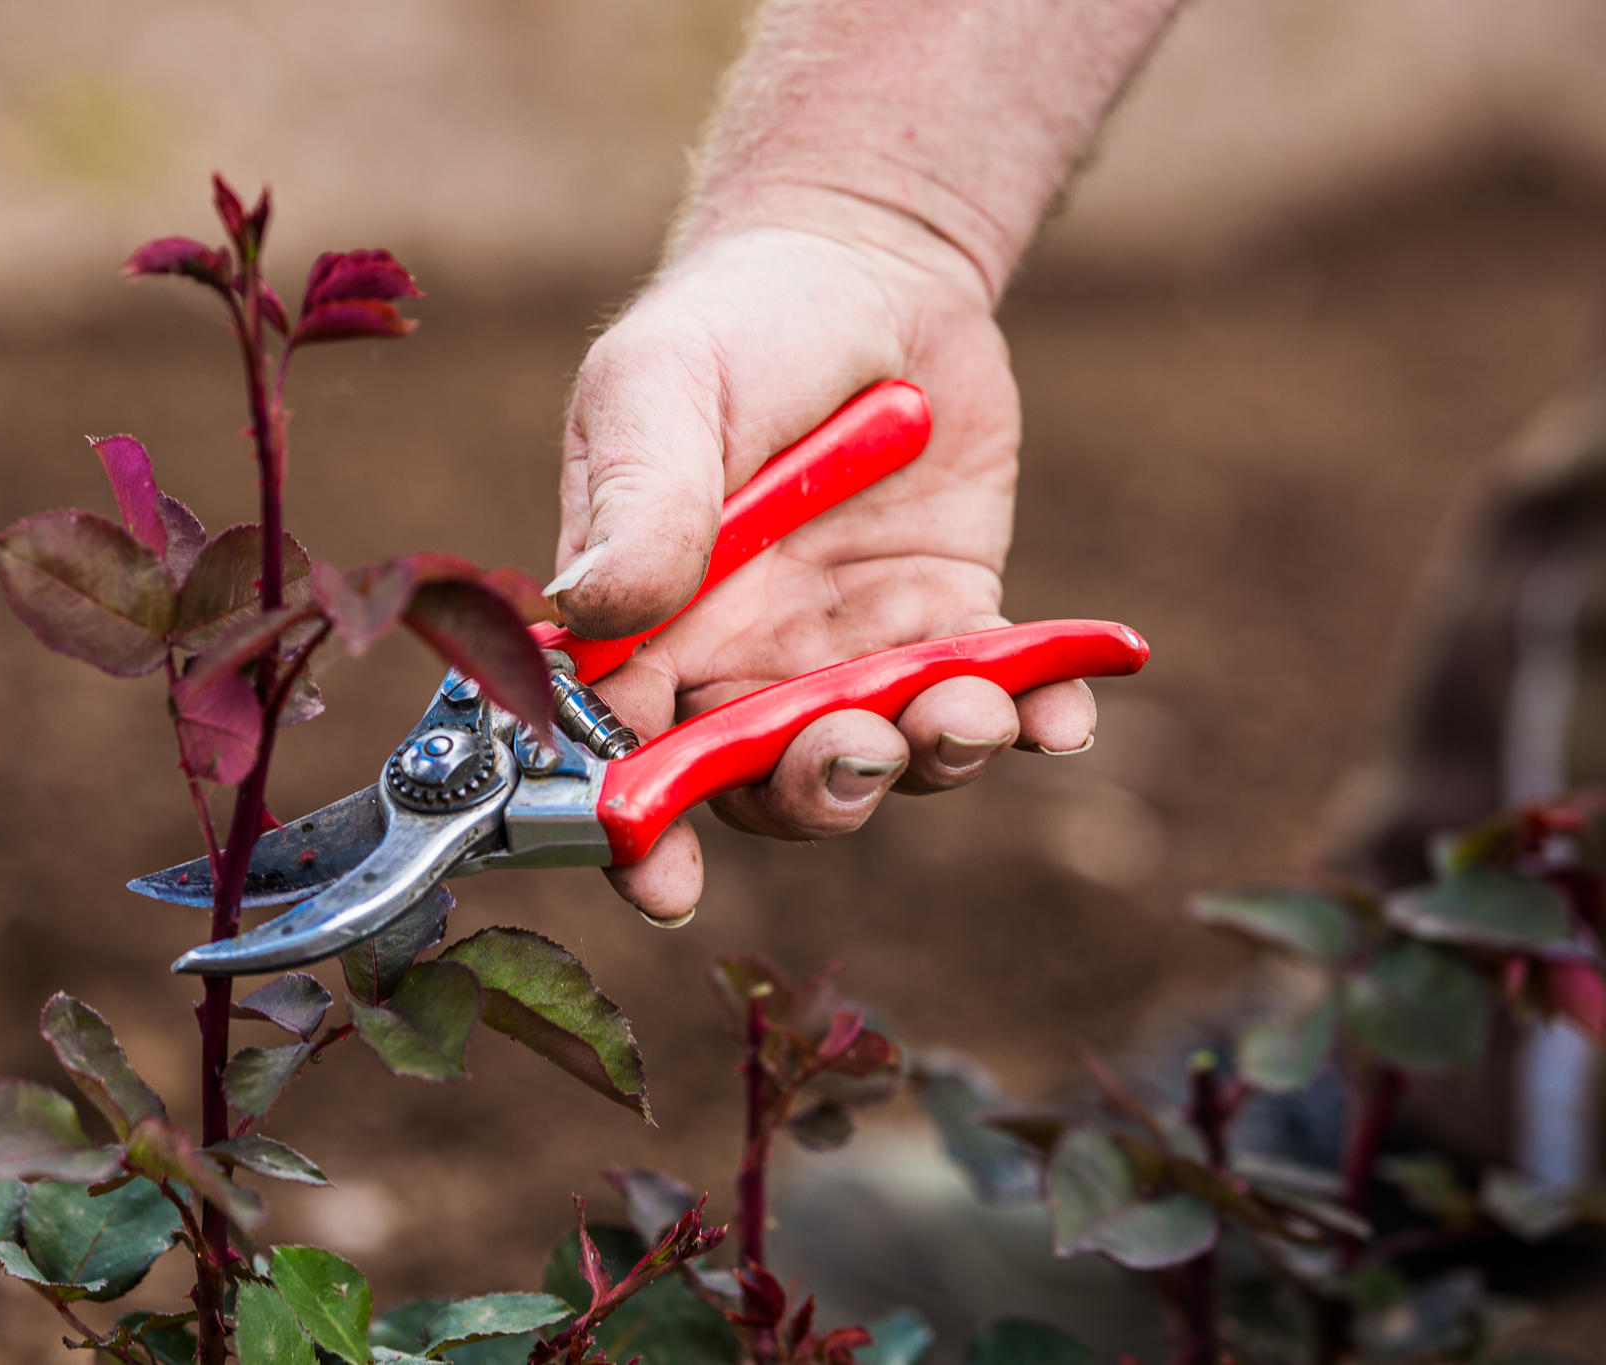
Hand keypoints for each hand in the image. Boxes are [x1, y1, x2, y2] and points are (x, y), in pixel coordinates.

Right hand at [554, 217, 1095, 920]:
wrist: (866, 267)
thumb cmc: (734, 326)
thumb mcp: (660, 389)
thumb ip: (635, 503)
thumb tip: (589, 621)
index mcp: (654, 627)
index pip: (630, 752)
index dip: (640, 830)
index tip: (664, 883)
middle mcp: (750, 662)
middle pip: (769, 783)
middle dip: (814, 793)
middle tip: (852, 747)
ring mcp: (856, 651)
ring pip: (889, 757)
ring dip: (930, 761)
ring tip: (970, 712)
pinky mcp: (956, 621)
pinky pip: (998, 698)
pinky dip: (1037, 720)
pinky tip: (1063, 710)